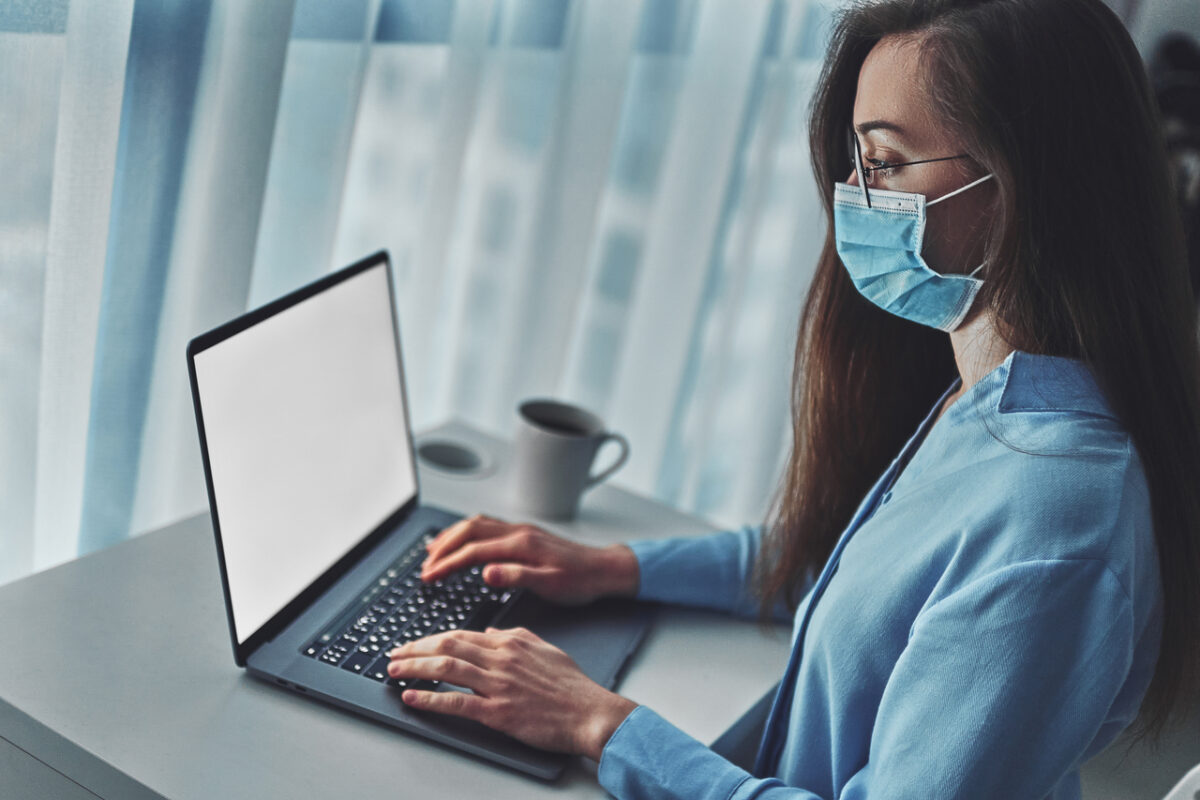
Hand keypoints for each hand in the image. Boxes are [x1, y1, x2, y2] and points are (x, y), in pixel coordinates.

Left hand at [387, 627, 637, 760]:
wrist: (590, 713)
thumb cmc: (572, 686)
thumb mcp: (545, 648)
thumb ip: (515, 636)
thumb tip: (488, 632)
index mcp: (511, 642)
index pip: (461, 635)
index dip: (431, 638)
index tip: (413, 643)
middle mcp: (501, 659)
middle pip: (447, 647)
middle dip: (414, 649)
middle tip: (393, 654)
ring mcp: (498, 686)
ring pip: (447, 669)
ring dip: (414, 669)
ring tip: (394, 671)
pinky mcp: (498, 712)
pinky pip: (456, 703)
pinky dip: (430, 699)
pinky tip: (412, 698)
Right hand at [420, 514, 637, 604]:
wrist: (604, 569)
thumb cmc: (580, 581)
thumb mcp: (550, 585)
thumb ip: (517, 577)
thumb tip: (486, 572)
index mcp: (521, 544)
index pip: (473, 550)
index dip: (447, 563)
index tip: (428, 576)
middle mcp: (518, 532)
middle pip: (469, 530)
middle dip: (443, 547)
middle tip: (424, 566)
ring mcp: (521, 530)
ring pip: (477, 524)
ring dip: (452, 536)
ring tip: (433, 552)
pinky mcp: (524, 534)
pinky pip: (487, 526)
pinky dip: (468, 532)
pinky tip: (463, 542)